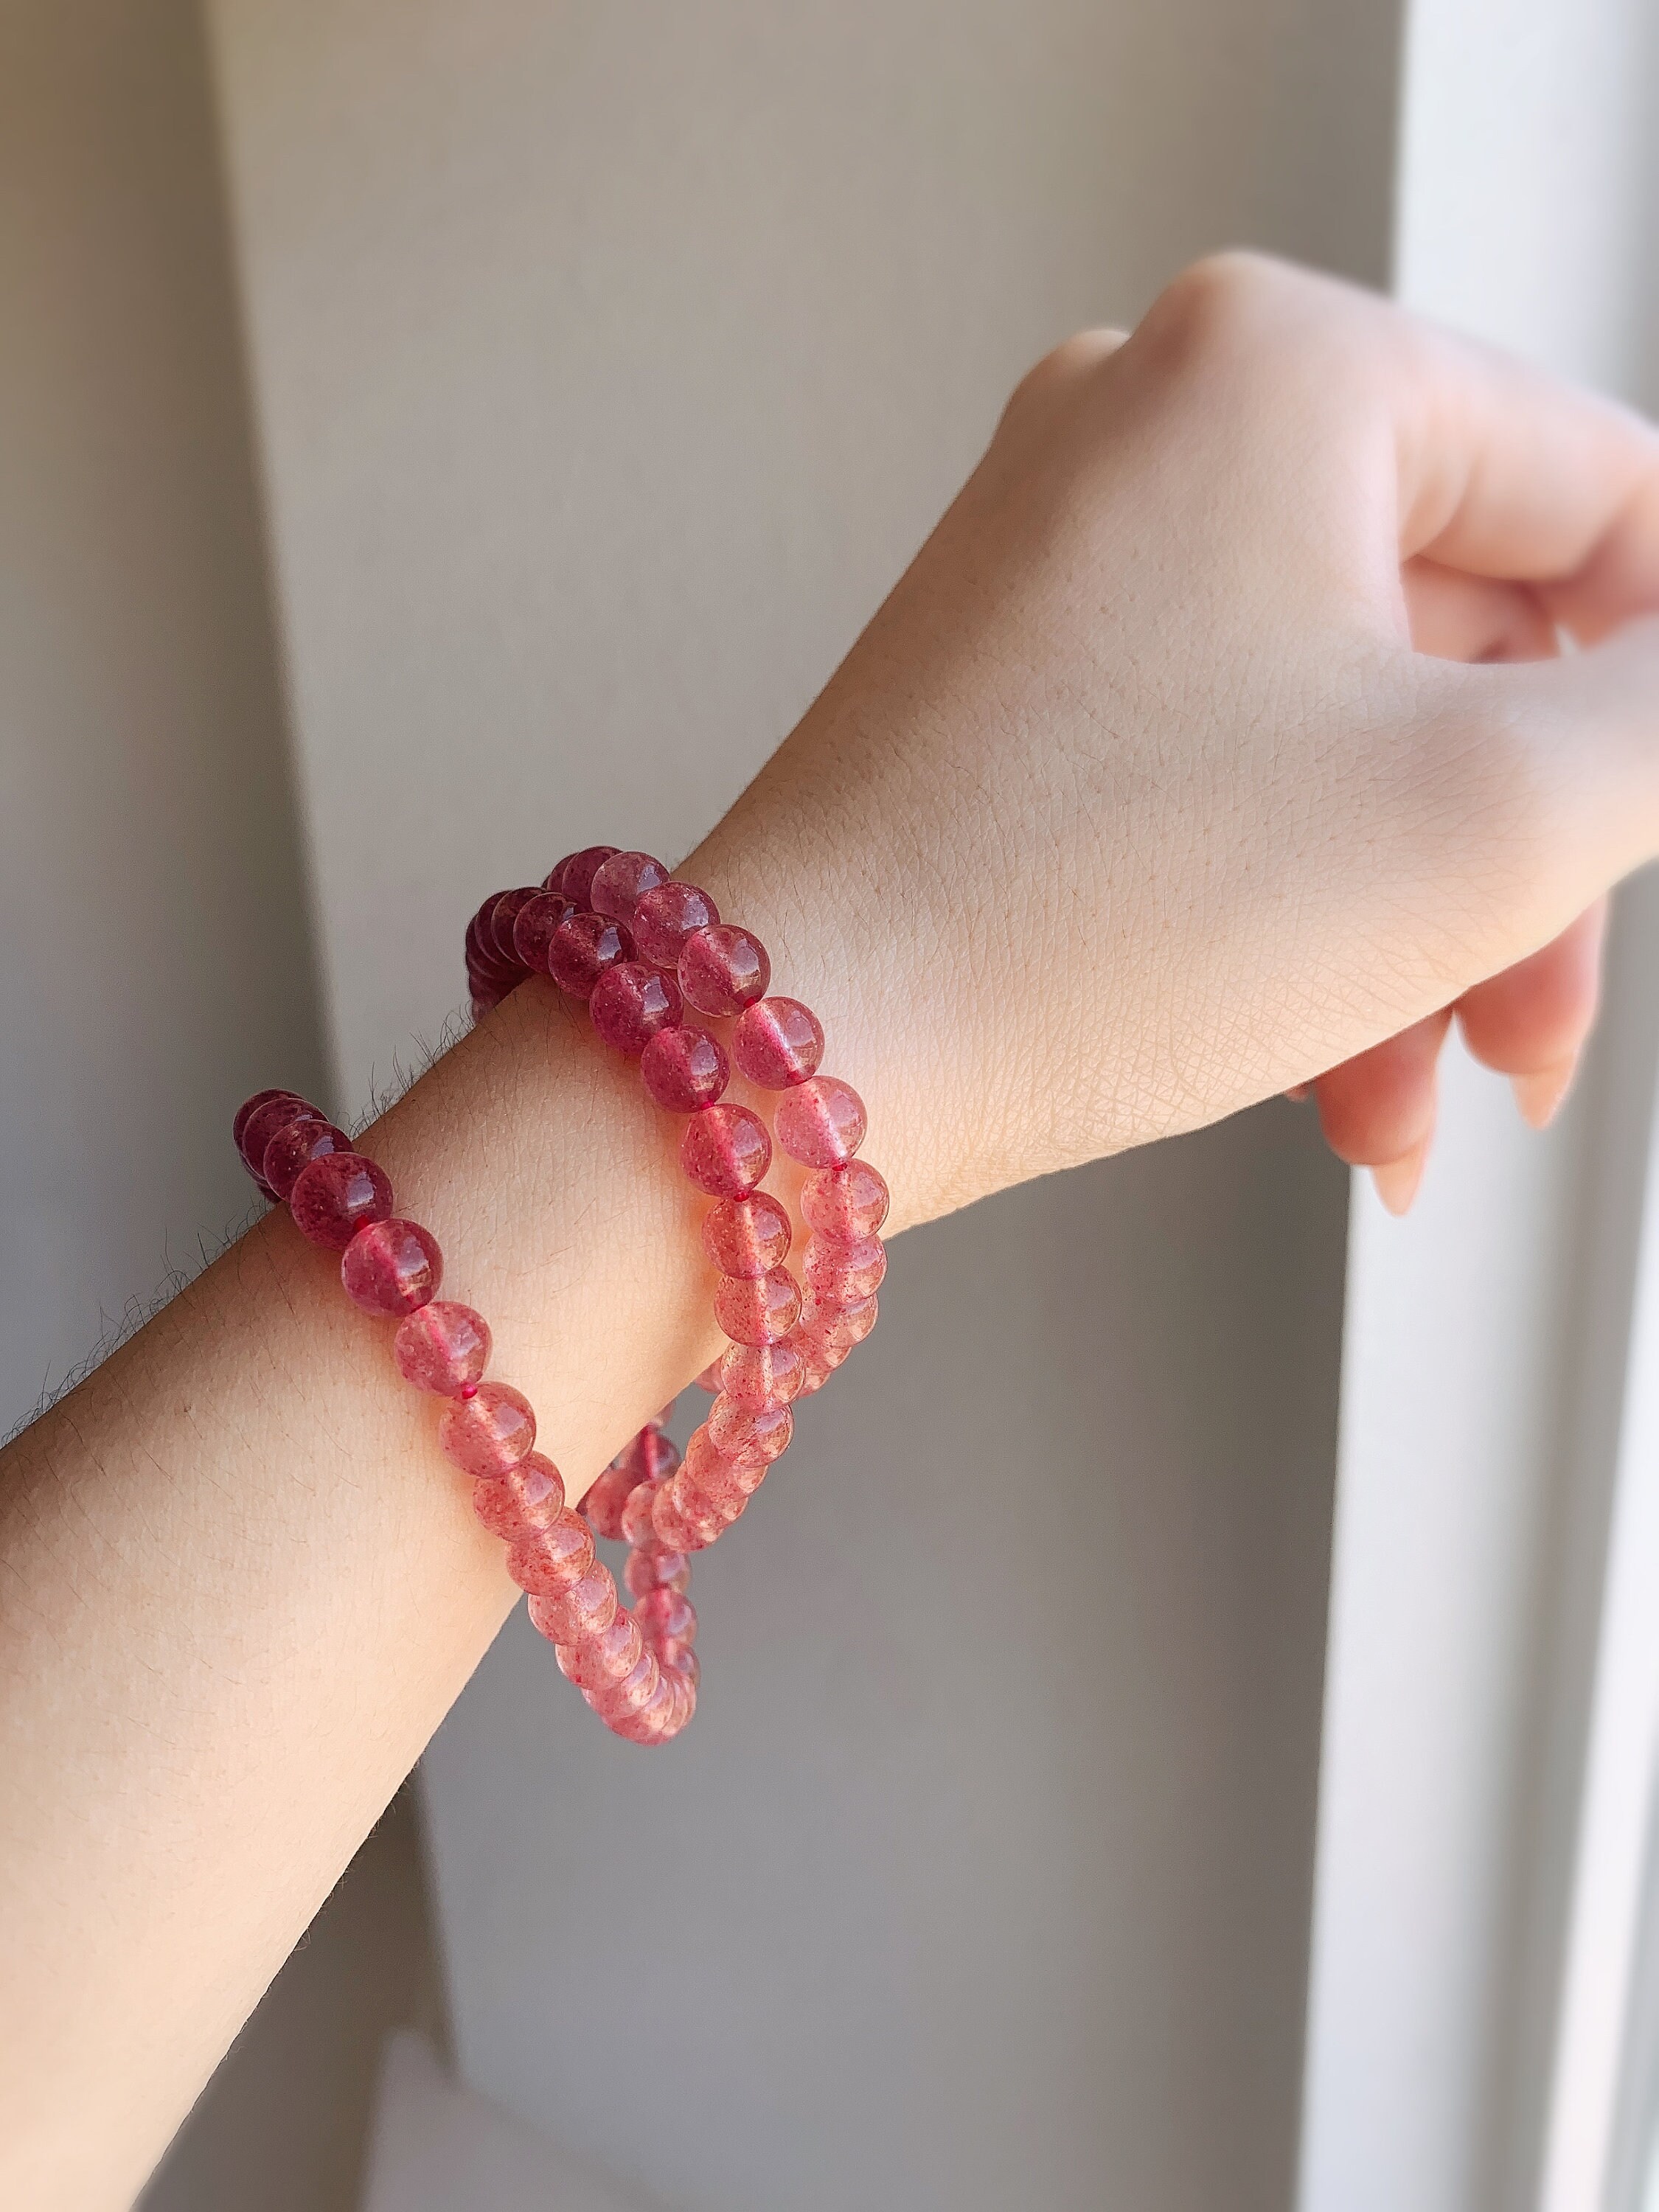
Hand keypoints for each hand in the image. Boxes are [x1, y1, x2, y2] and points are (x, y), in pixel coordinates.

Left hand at [701, 253, 1658, 1221]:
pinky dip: (1294, 916)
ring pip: (1345, 738)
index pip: (1605, 496)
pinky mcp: (1014, 680)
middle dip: (1521, 873)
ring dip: (1415, 933)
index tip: (1652, 826)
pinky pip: (1224, 774)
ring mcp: (1070, 550)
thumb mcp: (1492, 814)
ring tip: (1415, 1106)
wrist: (797, 1054)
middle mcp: (1158, 421)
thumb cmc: (1091, 918)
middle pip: (1468, 644)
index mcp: (1288, 370)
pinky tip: (1331, 1079)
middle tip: (1537, 1033)